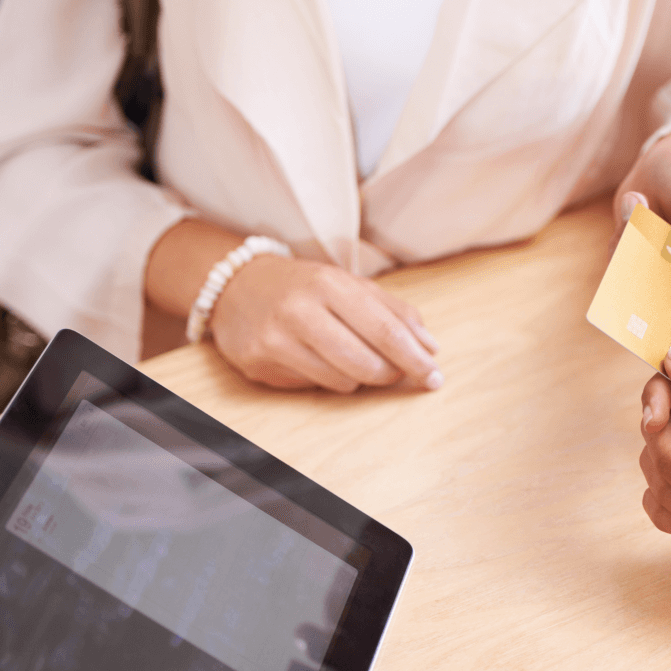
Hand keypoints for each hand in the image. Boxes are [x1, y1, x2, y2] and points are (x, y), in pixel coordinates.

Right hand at [210, 254, 442, 393]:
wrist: (236, 286)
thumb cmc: (306, 287)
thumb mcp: (350, 285)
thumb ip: (395, 312)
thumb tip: (431, 348)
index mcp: (329, 283)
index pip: (385, 330)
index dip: (414, 359)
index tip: (434, 377)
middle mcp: (300, 311)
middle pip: (366, 363)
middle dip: (391, 374)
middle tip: (396, 372)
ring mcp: (276, 340)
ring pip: (343, 382)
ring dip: (358, 377)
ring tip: (348, 356)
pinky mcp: (259, 365)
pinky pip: (313, 387)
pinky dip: (326, 379)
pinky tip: (316, 359)